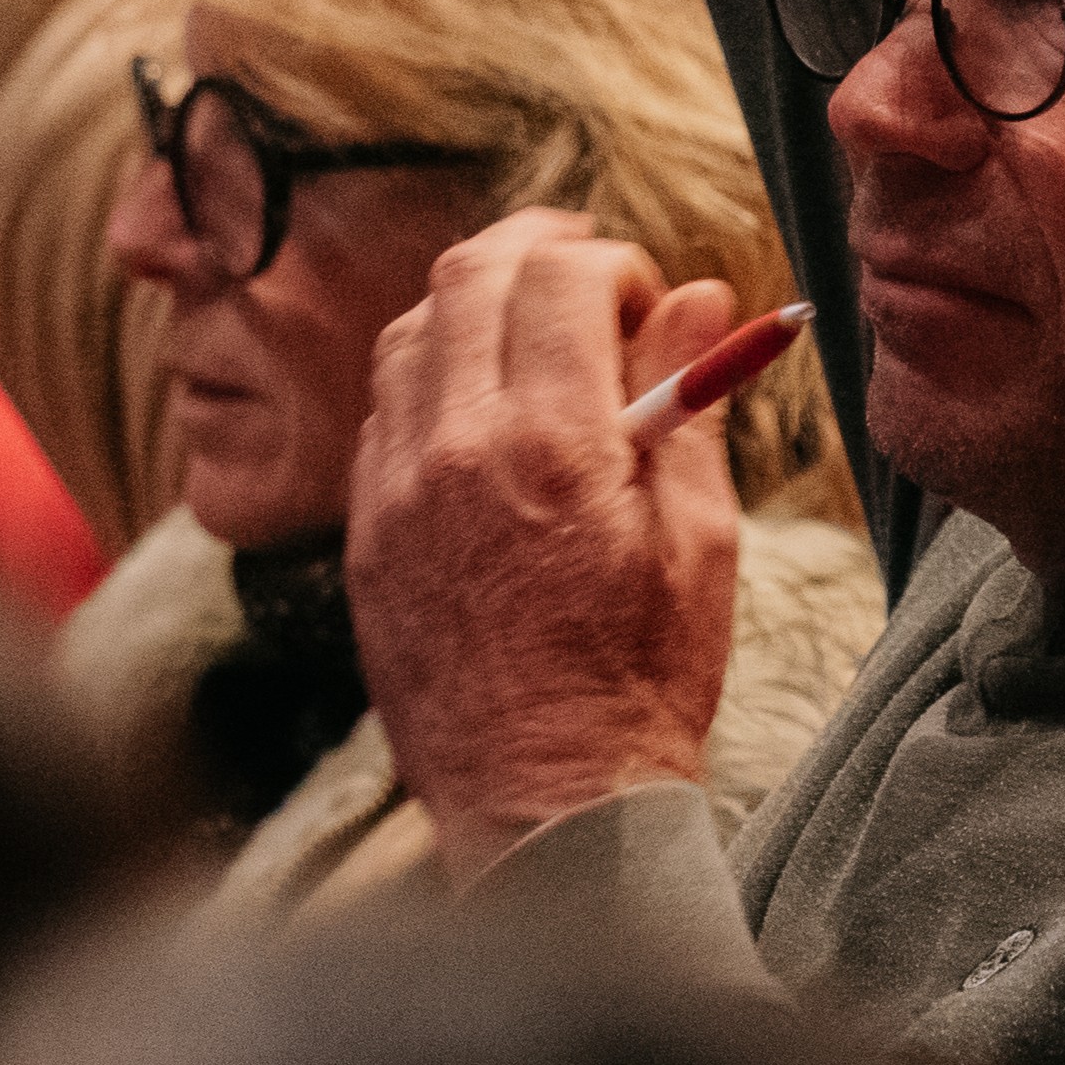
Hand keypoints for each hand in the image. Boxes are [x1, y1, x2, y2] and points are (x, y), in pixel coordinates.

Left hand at [347, 212, 747, 883]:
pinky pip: (380, 412)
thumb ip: (690, 402)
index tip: (647, 300)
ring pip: (410, 331)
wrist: (546, 809)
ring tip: (537, 350)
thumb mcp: (701, 538)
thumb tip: (699, 296)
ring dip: (476, 310)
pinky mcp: (363, 537)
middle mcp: (453, 452)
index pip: (557, 275)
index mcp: (550, 447)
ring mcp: (392, 494)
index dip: (612, 262)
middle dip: (539, 254)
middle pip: (469, 276)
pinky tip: (484, 418)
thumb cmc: (642, 683)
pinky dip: (431, 381)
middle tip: (591, 288)